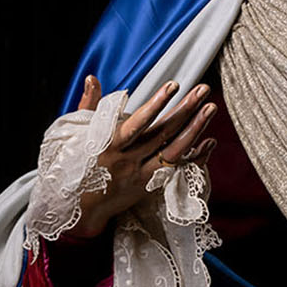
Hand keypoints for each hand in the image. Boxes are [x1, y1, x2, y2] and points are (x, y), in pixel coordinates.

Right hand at [69, 74, 217, 237]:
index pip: (138, 123)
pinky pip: (177, 170)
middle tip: (203, 89)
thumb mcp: (76, 134)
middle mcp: (128, 160)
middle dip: (185, 109)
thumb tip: (91, 78)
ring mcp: (141, 174)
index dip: (156, 104)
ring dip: (195, 129)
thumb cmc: (76, 165)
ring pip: (174, 151)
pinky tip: (210, 141)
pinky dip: (194, 157)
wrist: (80, 209)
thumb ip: (89, 105)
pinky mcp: (150, 186)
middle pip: (163, 133)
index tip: (173, 85)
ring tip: (210, 108)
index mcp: (109, 145)